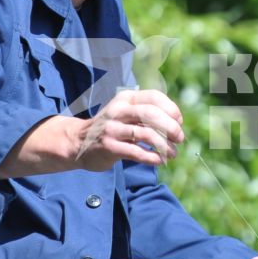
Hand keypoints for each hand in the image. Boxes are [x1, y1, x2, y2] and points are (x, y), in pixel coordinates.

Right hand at [70, 89, 185, 170]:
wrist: (77, 142)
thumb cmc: (111, 128)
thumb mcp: (125, 113)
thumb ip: (146, 114)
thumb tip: (176, 123)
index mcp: (125, 99)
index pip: (154, 97)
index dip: (171, 109)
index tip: (179, 122)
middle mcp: (118, 111)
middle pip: (152, 114)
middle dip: (171, 127)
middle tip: (179, 138)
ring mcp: (112, 129)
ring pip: (147, 134)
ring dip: (165, 146)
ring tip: (172, 153)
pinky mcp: (109, 147)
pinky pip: (137, 152)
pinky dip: (153, 157)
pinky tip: (160, 161)